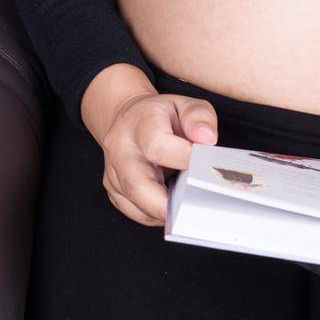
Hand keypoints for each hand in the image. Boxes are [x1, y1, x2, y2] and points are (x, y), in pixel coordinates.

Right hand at [98, 91, 219, 226]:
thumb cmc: (162, 116)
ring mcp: (113, 172)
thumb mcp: (185, 104)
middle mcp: (120, 149)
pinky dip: (156, 215)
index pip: (157, 146)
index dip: (182, 158)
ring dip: (163, 212)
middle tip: (193, 209)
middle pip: (136, 184)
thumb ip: (199, 116)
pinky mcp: (114, 191)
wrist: (130, 119)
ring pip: (134, 204)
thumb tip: (206, 139)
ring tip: (187, 206)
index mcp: (138, 123)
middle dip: (166, 204)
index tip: (203, 165)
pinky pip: (135, 212)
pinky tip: (173, 206)